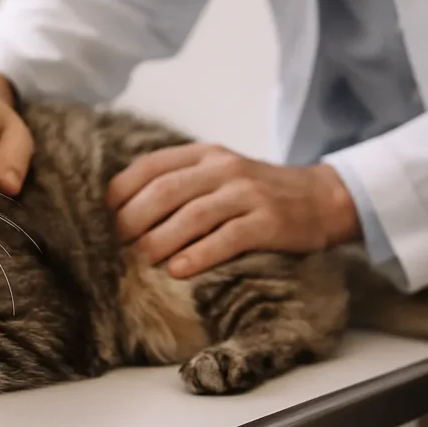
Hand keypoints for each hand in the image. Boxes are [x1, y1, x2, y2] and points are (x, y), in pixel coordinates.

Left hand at [106, 144, 360, 277]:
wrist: (322, 199)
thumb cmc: (257, 194)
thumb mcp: (218, 175)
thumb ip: (180, 183)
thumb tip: (122, 211)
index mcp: (204, 155)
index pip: (151, 166)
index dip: (122, 190)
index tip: (105, 216)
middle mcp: (223, 168)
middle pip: (165, 190)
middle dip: (134, 218)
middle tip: (118, 243)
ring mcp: (248, 194)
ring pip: (192, 215)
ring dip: (159, 240)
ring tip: (141, 259)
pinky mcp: (269, 222)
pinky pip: (226, 238)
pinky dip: (198, 256)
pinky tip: (178, 271)